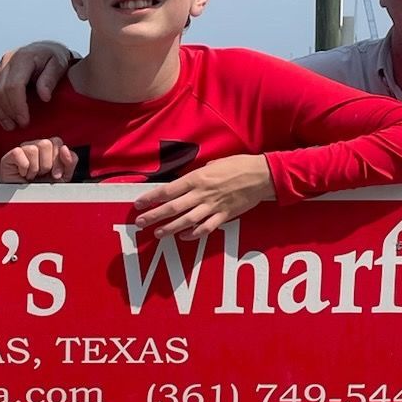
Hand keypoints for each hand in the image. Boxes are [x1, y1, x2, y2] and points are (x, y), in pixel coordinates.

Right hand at [0, 40, 76, 128]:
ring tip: (9, 125)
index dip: (17, 106)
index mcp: (23, 57)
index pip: (13, 86)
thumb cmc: (54, 59)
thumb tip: (44, 97)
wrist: (46, 49)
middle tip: (19, 125)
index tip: (25, 121)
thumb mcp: (59, 66)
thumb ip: (51, 79)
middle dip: (7, 112)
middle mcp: (7, 60)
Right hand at [0, 136, 76, 184]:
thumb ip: (70, 162)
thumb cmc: (42, 189)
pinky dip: (23, 168)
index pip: (57, 142)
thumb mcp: (63, 177)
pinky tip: (23, 174)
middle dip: (47, 164)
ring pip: (33, 149)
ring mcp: (22, 150)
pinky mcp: (10, 156)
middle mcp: (35, 147)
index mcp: (48, 150)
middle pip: (46, 143)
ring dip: (35, 168)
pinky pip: (19, 153)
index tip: (56, 175)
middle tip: (42, 175)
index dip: (59, 159)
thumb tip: (65, 148)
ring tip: (32, 176)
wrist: (27, 203)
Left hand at [131, 155, 275, 237]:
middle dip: (154, 215)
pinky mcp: (224, 216)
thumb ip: (198, 174)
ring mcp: (213, 206)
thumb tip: (186, 181)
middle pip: (173, 207)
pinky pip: (206, 228)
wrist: (262, 175)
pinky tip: (183, 237)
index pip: (168, 190)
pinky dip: (194, 234)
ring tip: (157, 233)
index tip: (139, 204)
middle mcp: (202, 193)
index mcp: (197, 178)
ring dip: (170, 228)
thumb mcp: (214, 163)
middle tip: (140, 222)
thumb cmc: (238, 165)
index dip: (151, 198)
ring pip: (186, 220)